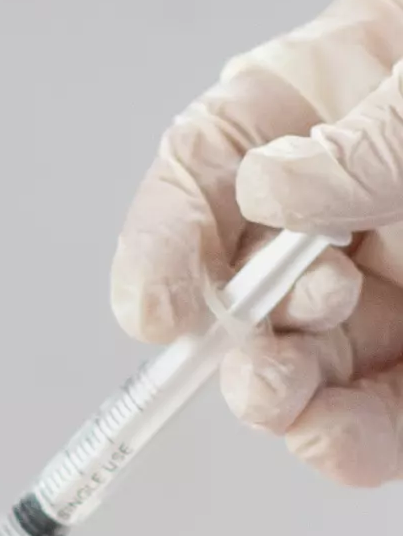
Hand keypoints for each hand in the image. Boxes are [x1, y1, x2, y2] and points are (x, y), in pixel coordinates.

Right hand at [112, 0, 402, 483]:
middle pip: (251, 279)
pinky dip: (359, 435)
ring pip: (313, 357)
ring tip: (294, 401)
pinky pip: (389, 406)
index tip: (156, 309)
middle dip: (239, 334)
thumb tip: (277, 187)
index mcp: (328, 96)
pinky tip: (342, 439)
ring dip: (288, 395)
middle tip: (262, 363)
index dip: (164, 239)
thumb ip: (378, 135)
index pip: (208, 165)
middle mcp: (353, 195)